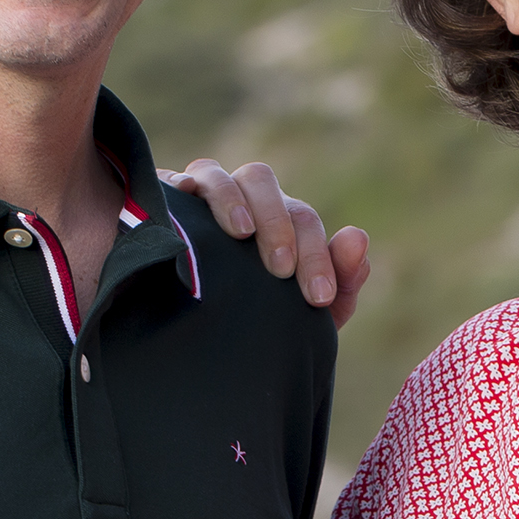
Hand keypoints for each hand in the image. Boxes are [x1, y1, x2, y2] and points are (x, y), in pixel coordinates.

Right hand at [175, 160, 371, 329]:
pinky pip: (168, 182)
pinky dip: (178, 187)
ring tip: (241, 234)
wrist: (204, 345)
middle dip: (277, 223)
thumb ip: (341, 282)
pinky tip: (184, 205)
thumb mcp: (304, 314)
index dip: (316, 255)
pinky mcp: (161, 202)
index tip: (318, 297)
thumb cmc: (262, 321)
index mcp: (280, 219)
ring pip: (216, 174)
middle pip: (261, 182)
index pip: (302, 220)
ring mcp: (199, 196)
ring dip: (231, 199)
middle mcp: (242, 199)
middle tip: (281, 270)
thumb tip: (357, 237)